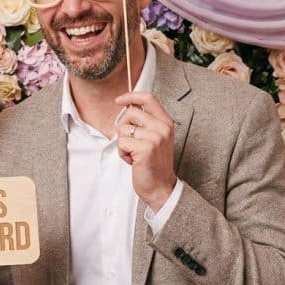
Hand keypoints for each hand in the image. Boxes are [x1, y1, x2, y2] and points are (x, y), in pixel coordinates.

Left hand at [115, 91, 176, 210]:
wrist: (160, 187)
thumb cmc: (154, 164)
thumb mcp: (154, 138)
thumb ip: (145, 122)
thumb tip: (127, 107)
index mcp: (165, 122)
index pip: (148, 98)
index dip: (131, 96)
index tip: (119, 100)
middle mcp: (163, 127)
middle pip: (130, 113)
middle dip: (124, 128)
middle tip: (132, 143)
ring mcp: (155, 137)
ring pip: (123, 129)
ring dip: (123, 144)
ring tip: (135, 154)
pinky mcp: (146, 148)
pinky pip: (122, 142)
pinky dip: (123, 153)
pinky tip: (134, 161)